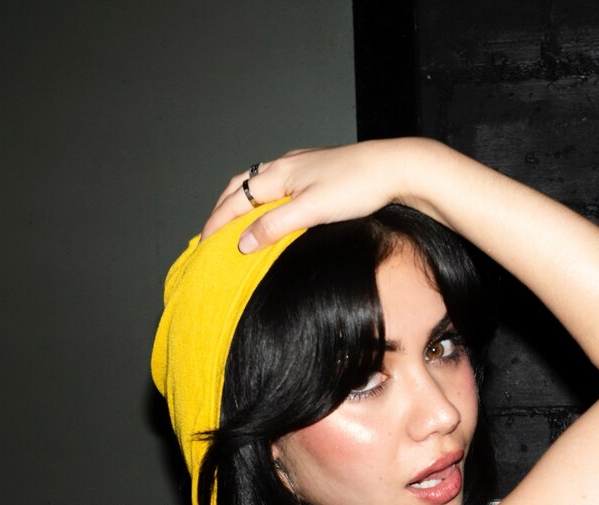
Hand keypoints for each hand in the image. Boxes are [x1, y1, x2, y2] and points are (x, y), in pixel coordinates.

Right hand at [201, 139, 440, 250]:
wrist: (394, 168)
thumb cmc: (356, 187)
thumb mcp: (311, 210)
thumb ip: (275, 226)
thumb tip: (242, 243)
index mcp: (278, 174)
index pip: (235, 200)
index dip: (217, 223)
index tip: (203, 244)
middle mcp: (285, 166)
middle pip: (241, 187)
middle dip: (223, 210)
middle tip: (211, 233)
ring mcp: (302, 167)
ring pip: (259, 184)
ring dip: (242, 203)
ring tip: (235, 224)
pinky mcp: (317, 172)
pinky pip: (278, 186)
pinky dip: (263, 201)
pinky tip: (273, 212)